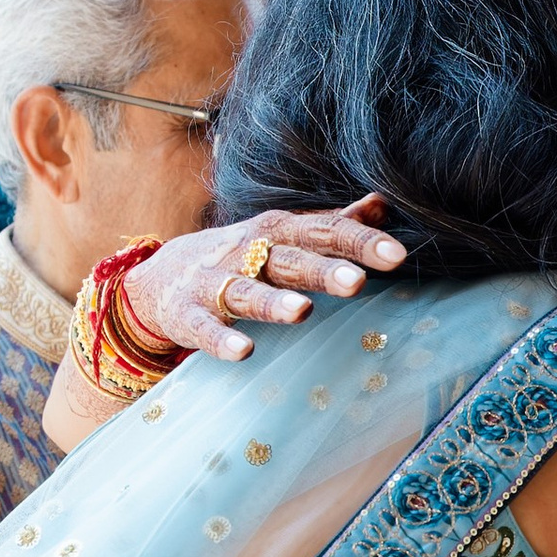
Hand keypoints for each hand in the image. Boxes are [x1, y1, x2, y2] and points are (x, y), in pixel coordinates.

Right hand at [123, 198, 407, 363]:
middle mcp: (247, 251)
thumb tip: (383, 204)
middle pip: (289, 259)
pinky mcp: (187, 314)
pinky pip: (204, 327)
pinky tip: (243, 351)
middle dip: (322, 269)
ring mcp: (213, 283)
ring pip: (246, 291)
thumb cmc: (239, 257)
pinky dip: (221, 339)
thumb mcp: (283, 235)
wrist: (159, 279)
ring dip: (272, 301)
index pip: (324, 232)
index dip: (360, 243)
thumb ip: (331, 224)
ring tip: (302, 312)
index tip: (398, 256)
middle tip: (356, 282)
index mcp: (278, 232)